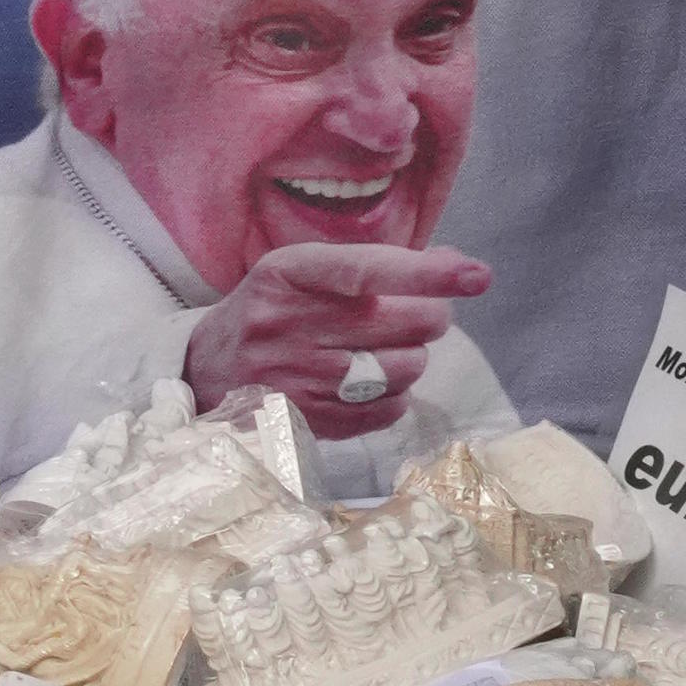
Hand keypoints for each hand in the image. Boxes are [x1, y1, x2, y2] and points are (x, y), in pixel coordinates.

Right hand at [184, 243, 491, 440]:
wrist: (208, 370)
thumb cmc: (271, 309)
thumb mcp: (303, 271)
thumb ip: (375, 265)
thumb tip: (459, 268)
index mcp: (287, 273)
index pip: (366, 271)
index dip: (426, 274)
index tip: (476, 275)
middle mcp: (289, 323)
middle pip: (405, 323)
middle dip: (428, 316)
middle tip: (415, 315)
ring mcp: (299, 377)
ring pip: (406, 368)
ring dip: (411, 358)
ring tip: (382, 350)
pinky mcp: (310, 419)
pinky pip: (390, 409)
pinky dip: (393, 395)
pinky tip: (368, 383)